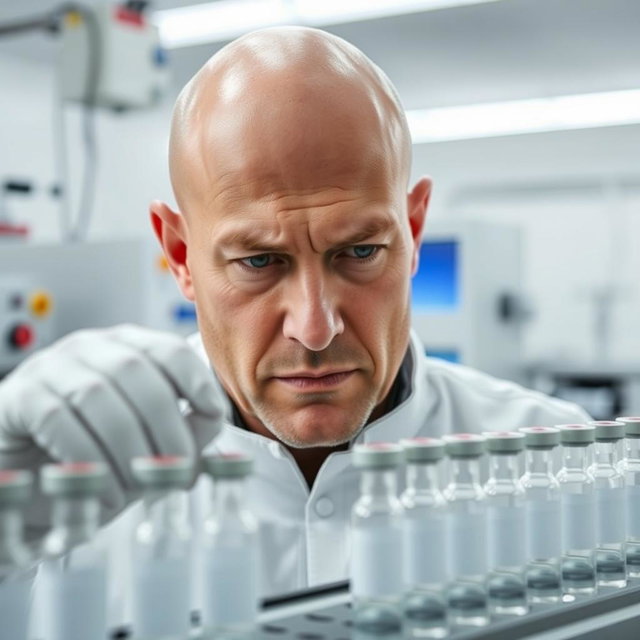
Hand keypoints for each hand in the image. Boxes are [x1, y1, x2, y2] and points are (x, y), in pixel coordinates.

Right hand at [0, 324, 225, 542]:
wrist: (30, 477)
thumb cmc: (96, 454)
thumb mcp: (149, 441)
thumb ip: (185, 428)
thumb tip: (215, 421)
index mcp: (127, 348)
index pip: (168, 349)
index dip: (197, 380)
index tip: (214, 415)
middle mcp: (88, 348)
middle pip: (137, 370)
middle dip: (167, 425)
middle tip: (178, 469)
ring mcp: (49, 367)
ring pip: (99, 396)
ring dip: (128, 448)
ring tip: (140, 486)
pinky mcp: (18, 397)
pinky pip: (60, 422)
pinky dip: (91, 461)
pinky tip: (105, 491)